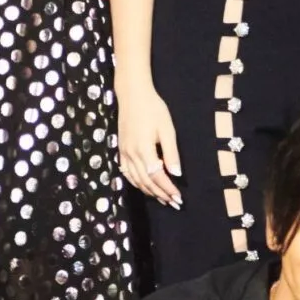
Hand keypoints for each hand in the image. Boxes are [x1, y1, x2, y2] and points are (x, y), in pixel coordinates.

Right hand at [118, 83, 182, 206]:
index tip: (178, 198)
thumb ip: (171, 153)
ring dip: (149, 192)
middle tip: (174, 203)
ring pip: (136, 180)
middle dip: (160, 194)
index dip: (168, 189)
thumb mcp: (167, 129)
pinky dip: (136, 183)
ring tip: (163, 199)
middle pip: (146, 181)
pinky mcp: (121, 150)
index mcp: (144, 149)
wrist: (132, 95)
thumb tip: (176, 174)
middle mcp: (131, 154)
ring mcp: (124, 153)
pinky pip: (127, 173)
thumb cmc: (154, 109)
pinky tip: (144, 187)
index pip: (157, 176)